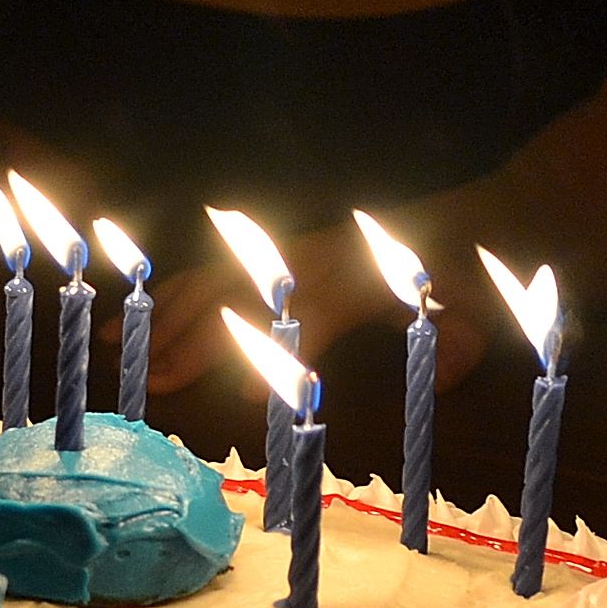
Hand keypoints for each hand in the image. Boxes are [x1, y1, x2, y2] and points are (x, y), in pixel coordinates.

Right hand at [146, 223, 495, 394]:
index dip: (279, 351)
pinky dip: (179, 291)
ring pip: (222, 275)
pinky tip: (143, 315)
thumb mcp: (487, 303)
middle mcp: (319, 253)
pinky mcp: (289, 251)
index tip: (246, 397)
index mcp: (363, 268)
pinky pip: (224, 267)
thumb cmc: (479, 268)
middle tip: (155, 381)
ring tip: (119, 344)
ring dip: (169, 313)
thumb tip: (443, 374)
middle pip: (245, 293)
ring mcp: (298, 249)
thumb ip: (464, 337)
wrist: (485, 210)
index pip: (311, 311)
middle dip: (197, 337)